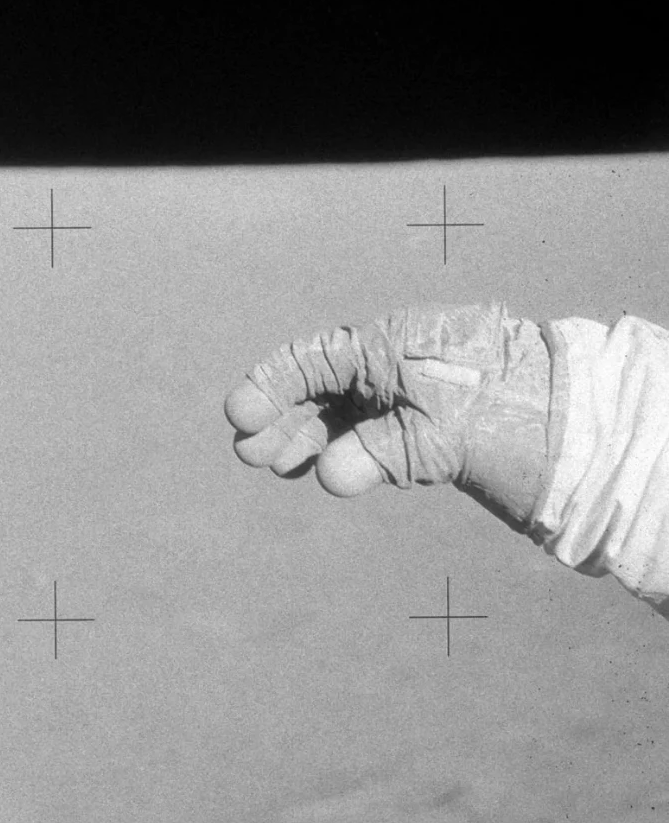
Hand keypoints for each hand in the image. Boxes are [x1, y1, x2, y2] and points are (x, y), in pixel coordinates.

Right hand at [224, 304, 553, 531]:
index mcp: (391, 346)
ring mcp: (410, 393)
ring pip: (342, 411)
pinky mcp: (428, 422)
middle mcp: (394, 364)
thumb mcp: (441, 437)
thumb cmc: (510, 416)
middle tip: (250, 456)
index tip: (239, 417)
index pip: (312, 361)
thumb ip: (379, 454)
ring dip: (306, 437)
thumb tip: (327, 476)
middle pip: (321, 387)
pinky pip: (369, 431)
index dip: (270, 388)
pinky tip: (320, 469)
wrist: (584, 426)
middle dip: (282, 419)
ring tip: (276, 467)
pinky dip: (341, 450)